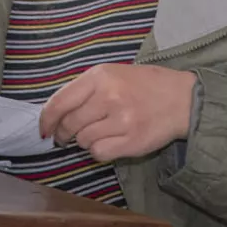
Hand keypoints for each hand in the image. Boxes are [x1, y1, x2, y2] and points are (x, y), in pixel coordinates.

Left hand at [39, 64, 196, 162]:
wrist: (182, 99)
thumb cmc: (145, 85)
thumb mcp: (114, 73)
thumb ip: (86, 89)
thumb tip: (55, 113)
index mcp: (100, 75)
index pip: (60, 102)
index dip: (46, 119)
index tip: (44, 129)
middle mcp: (109, 96)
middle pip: (69, 124)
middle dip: (63, 134)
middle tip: (65, 137)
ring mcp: (121, 120)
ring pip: (83, 140)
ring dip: (84, 140)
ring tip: (99, 132)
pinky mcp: (131, 141)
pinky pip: (99, 152)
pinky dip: (99, 151)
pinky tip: (109, 141)